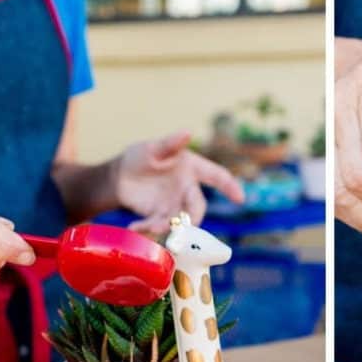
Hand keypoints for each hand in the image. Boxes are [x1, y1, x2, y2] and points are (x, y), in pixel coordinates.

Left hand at [115, 131, 244, 235]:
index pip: (217, 177)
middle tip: (182, 226)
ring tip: (148, 227)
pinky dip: (147, 229)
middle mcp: (187, 189)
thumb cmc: (140, 157)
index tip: (240, 199)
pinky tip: (134, 227)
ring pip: (178, 221)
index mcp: (192, 169)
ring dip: (166, 227)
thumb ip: (170, 143)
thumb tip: (187, 132)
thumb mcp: (152, 148)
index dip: (230, 187)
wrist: (121, 176)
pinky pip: (158, 226)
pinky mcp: (159, 217)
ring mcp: (174, 205)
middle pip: (197, 207)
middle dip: (192, 218)